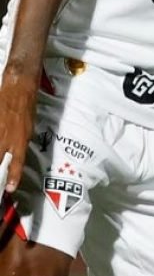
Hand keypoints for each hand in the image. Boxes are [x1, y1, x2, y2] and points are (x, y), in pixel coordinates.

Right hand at [0, 76, 36, 192]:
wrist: (19, 86)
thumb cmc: (27, 105)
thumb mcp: (29, 127)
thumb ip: (22, 141)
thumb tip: (15, 152)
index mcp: (21, 139)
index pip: (17, 163)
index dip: (14, 177)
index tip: (10, 189)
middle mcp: (6, 138)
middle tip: (0, 183)